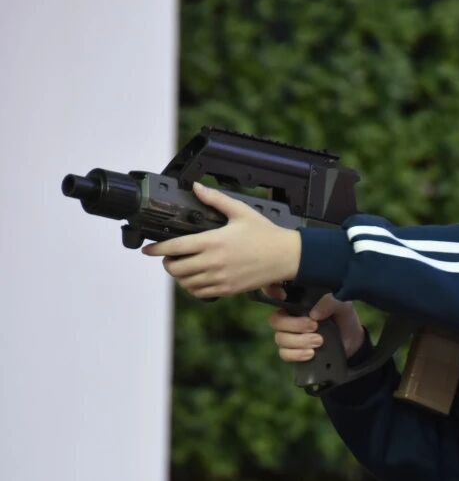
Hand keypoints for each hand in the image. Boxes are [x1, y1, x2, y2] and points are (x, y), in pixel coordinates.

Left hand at [141, 182, 300, 297]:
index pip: (175, 248)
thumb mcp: (240, 211)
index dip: (157, 249)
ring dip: (179, 277)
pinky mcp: (228, 289)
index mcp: (213, 241)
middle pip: (176, 268)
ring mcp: (220, 278)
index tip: (149, 249)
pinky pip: (200, 293)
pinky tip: (195, 280)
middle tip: (168, 258)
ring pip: (186, 283)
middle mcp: (214, 262)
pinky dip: (192, 288)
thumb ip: (215, 199)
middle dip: (167, 263)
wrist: (286, 256)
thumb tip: (197, 188)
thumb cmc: (265, 234)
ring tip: (181, 268)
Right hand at [264, 284, 365, 361]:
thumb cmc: (343, 316)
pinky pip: (285, 354)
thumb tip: (314, 314)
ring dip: (299, 341)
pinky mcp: (294, 352)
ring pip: (280, 339)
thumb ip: (330, 302)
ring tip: (319, 342)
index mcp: (297, 303)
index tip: (302, 310)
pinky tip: (311, 354)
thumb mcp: (342, 305)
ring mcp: (290, 336)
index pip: (279, 301)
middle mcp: (290, 318)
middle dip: (295, 325)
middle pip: (277, 322)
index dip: (282, 306)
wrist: (353, 339)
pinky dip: (296, 355)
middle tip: (315, 327)